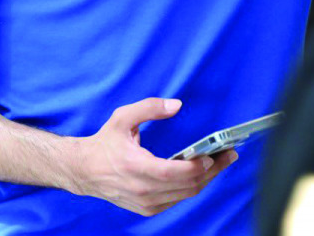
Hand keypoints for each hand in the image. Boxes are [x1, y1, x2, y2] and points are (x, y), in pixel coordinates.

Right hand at [69, 98, 238, 216]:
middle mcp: (142, 190)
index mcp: (135, 167)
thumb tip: (176, 105)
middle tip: (228, 155)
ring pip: (185, 195)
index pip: (174, 172)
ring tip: (219, 162)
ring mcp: (146, 203)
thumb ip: (149, 108)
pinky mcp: (148, 209)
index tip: (212, 154)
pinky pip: (177, 199)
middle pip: (187, 186)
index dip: (196, 166)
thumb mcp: (122, 118)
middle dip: (211, 171)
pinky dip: (191, 186)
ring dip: (205, 179)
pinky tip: (200, 173)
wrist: (85, 171)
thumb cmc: (105, 143)